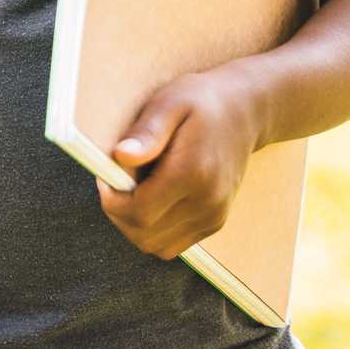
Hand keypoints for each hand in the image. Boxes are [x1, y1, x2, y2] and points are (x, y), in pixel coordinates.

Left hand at [95, 68, 260, 259]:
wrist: (244, 111)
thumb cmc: (201, 102)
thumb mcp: (169, 103)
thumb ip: (146, 132)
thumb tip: (121, 156)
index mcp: (192, 172)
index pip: (139, 211)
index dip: (111, 200)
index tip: (105, 177)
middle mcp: (207, 202)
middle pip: (144, 234)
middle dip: (118, 214)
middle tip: (115, 183)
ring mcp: (213, 216)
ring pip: (157, 246)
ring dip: (134, 225)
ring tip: (133, 190)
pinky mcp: (215, 222)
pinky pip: (173, 244)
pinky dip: (154, 229)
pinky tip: (151, 198)